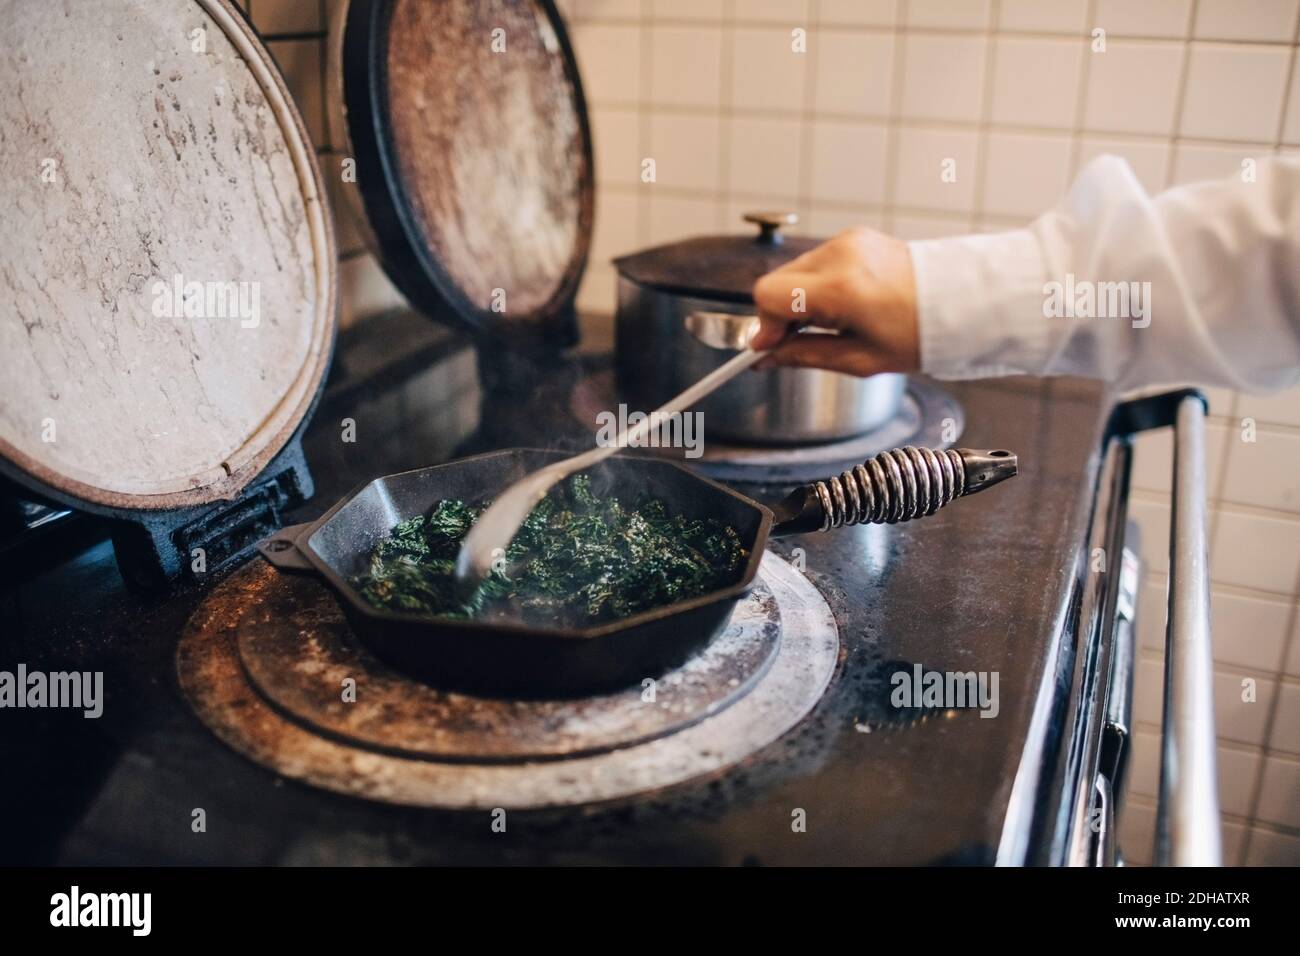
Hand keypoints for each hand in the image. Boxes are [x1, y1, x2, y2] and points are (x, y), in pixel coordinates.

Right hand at [749, 227, 920, 375]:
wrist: (961, 303)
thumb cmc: (920, 335)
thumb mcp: (859, 360)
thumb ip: (803, 356)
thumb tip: (766, 358)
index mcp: (841, 288)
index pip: (768, 295)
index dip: (764, 325)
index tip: (772, 347)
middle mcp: (841, 255)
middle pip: (776, 281)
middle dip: (780, 313)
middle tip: (799, 339)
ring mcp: (848, 241)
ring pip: (793, 271)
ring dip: (799, 298)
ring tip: (830, 322)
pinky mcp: (855, 236)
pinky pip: (816, 261)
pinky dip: (817, 284)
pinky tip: (842, 303)